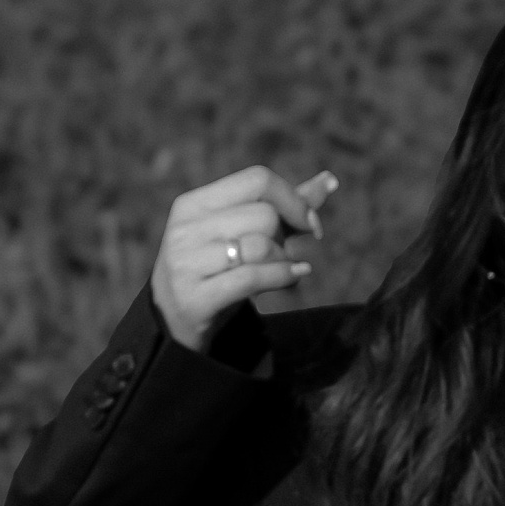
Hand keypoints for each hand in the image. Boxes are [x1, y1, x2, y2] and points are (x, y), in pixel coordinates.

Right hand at [149, 165, 334, 352]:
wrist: (174, 325)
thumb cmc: (217, 270)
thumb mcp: (242, 233)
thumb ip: (285, 207)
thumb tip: (330, 180)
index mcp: (193, 204)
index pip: (257, 180)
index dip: (294, 200)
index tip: (310, 223)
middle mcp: (184, 230)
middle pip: (264, 214)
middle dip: (286, 235)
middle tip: (285, 252)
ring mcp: (185, 264)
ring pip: (261, 245)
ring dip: (284, 259)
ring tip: (285, 268)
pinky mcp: (194, 298)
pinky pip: (252, 278)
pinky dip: (283, 277)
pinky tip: (295, 276)